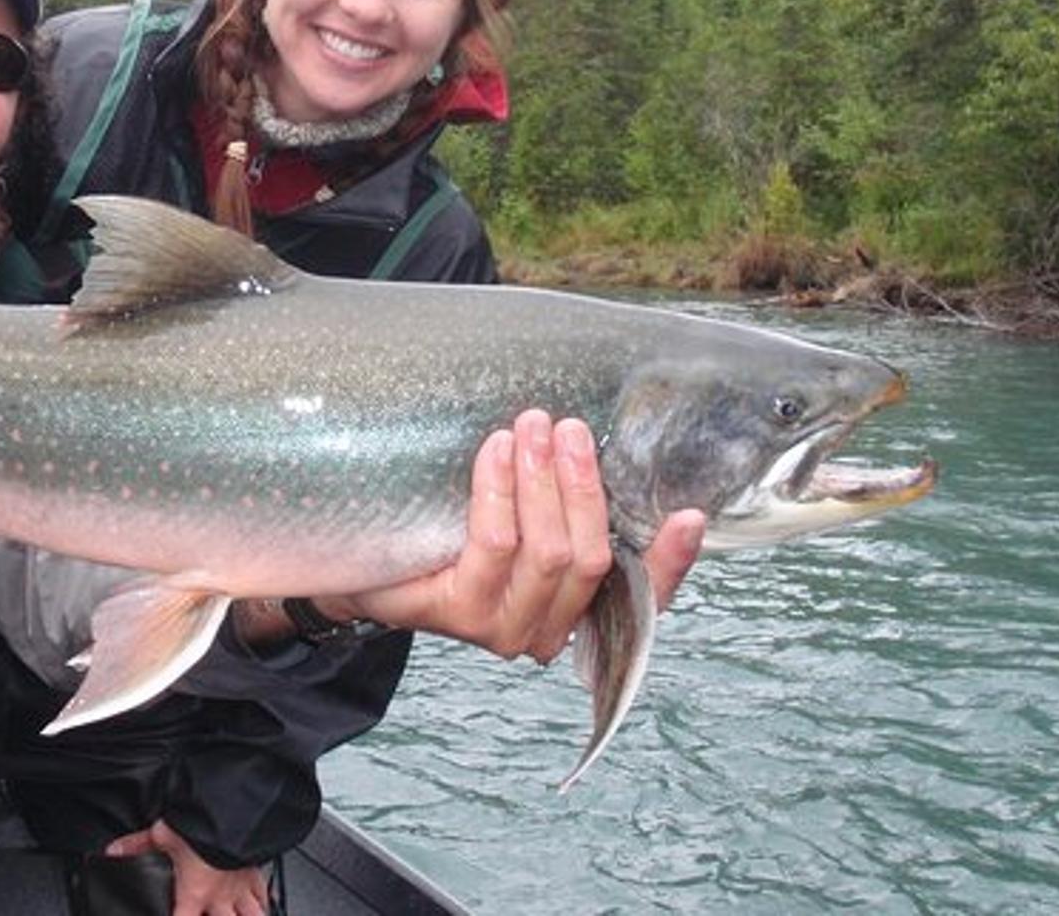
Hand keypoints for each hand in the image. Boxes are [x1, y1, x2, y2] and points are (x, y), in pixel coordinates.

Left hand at [105, 820, 267, 915]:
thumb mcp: (162, 835)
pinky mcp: (255, 871)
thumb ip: (137, 846)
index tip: (174, 915)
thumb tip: (114, 851)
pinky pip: (264, 894)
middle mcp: (220, 898)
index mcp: (194, 894)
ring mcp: (240, 886)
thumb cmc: (198, 825)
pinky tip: (263, 905)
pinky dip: (264, 902)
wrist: (230, 810)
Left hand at [317, 411, 704, 660]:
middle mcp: (548, 631)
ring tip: (532, 427)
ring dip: (544, 481)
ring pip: (548, 552)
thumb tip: (592, 440)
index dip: (671, 562)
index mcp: (577, 612)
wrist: (368, 567)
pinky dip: (500, 489)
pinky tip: (495, 450)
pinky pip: (495, 543)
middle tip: (568, 427)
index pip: (643, 598)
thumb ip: (559, 502)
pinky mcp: (461, 615)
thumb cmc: (452, 536)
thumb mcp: (517, 521)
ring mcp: (505, 629)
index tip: (689, 514)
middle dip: (583, 485)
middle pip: (590, 559)